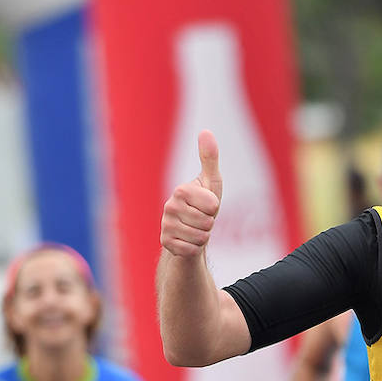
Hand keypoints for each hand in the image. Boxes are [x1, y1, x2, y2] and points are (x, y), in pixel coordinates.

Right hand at [160, 130, 222, 258]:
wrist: (188, 231)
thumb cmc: (203, 205)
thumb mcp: (211, 182)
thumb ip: (209, 158)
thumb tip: (205, 131)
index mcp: (181, 190)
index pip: (212, 204)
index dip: (215, 208)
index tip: (207, 206)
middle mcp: (169, 206)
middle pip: (208, 222)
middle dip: (210, 224)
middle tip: (201, 220)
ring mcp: (166, 225)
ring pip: (201, 237)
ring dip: (204, 236)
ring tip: (195, 229)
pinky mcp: (166, 243)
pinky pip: (192, 249)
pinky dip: (195, 248)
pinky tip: (188, 241)